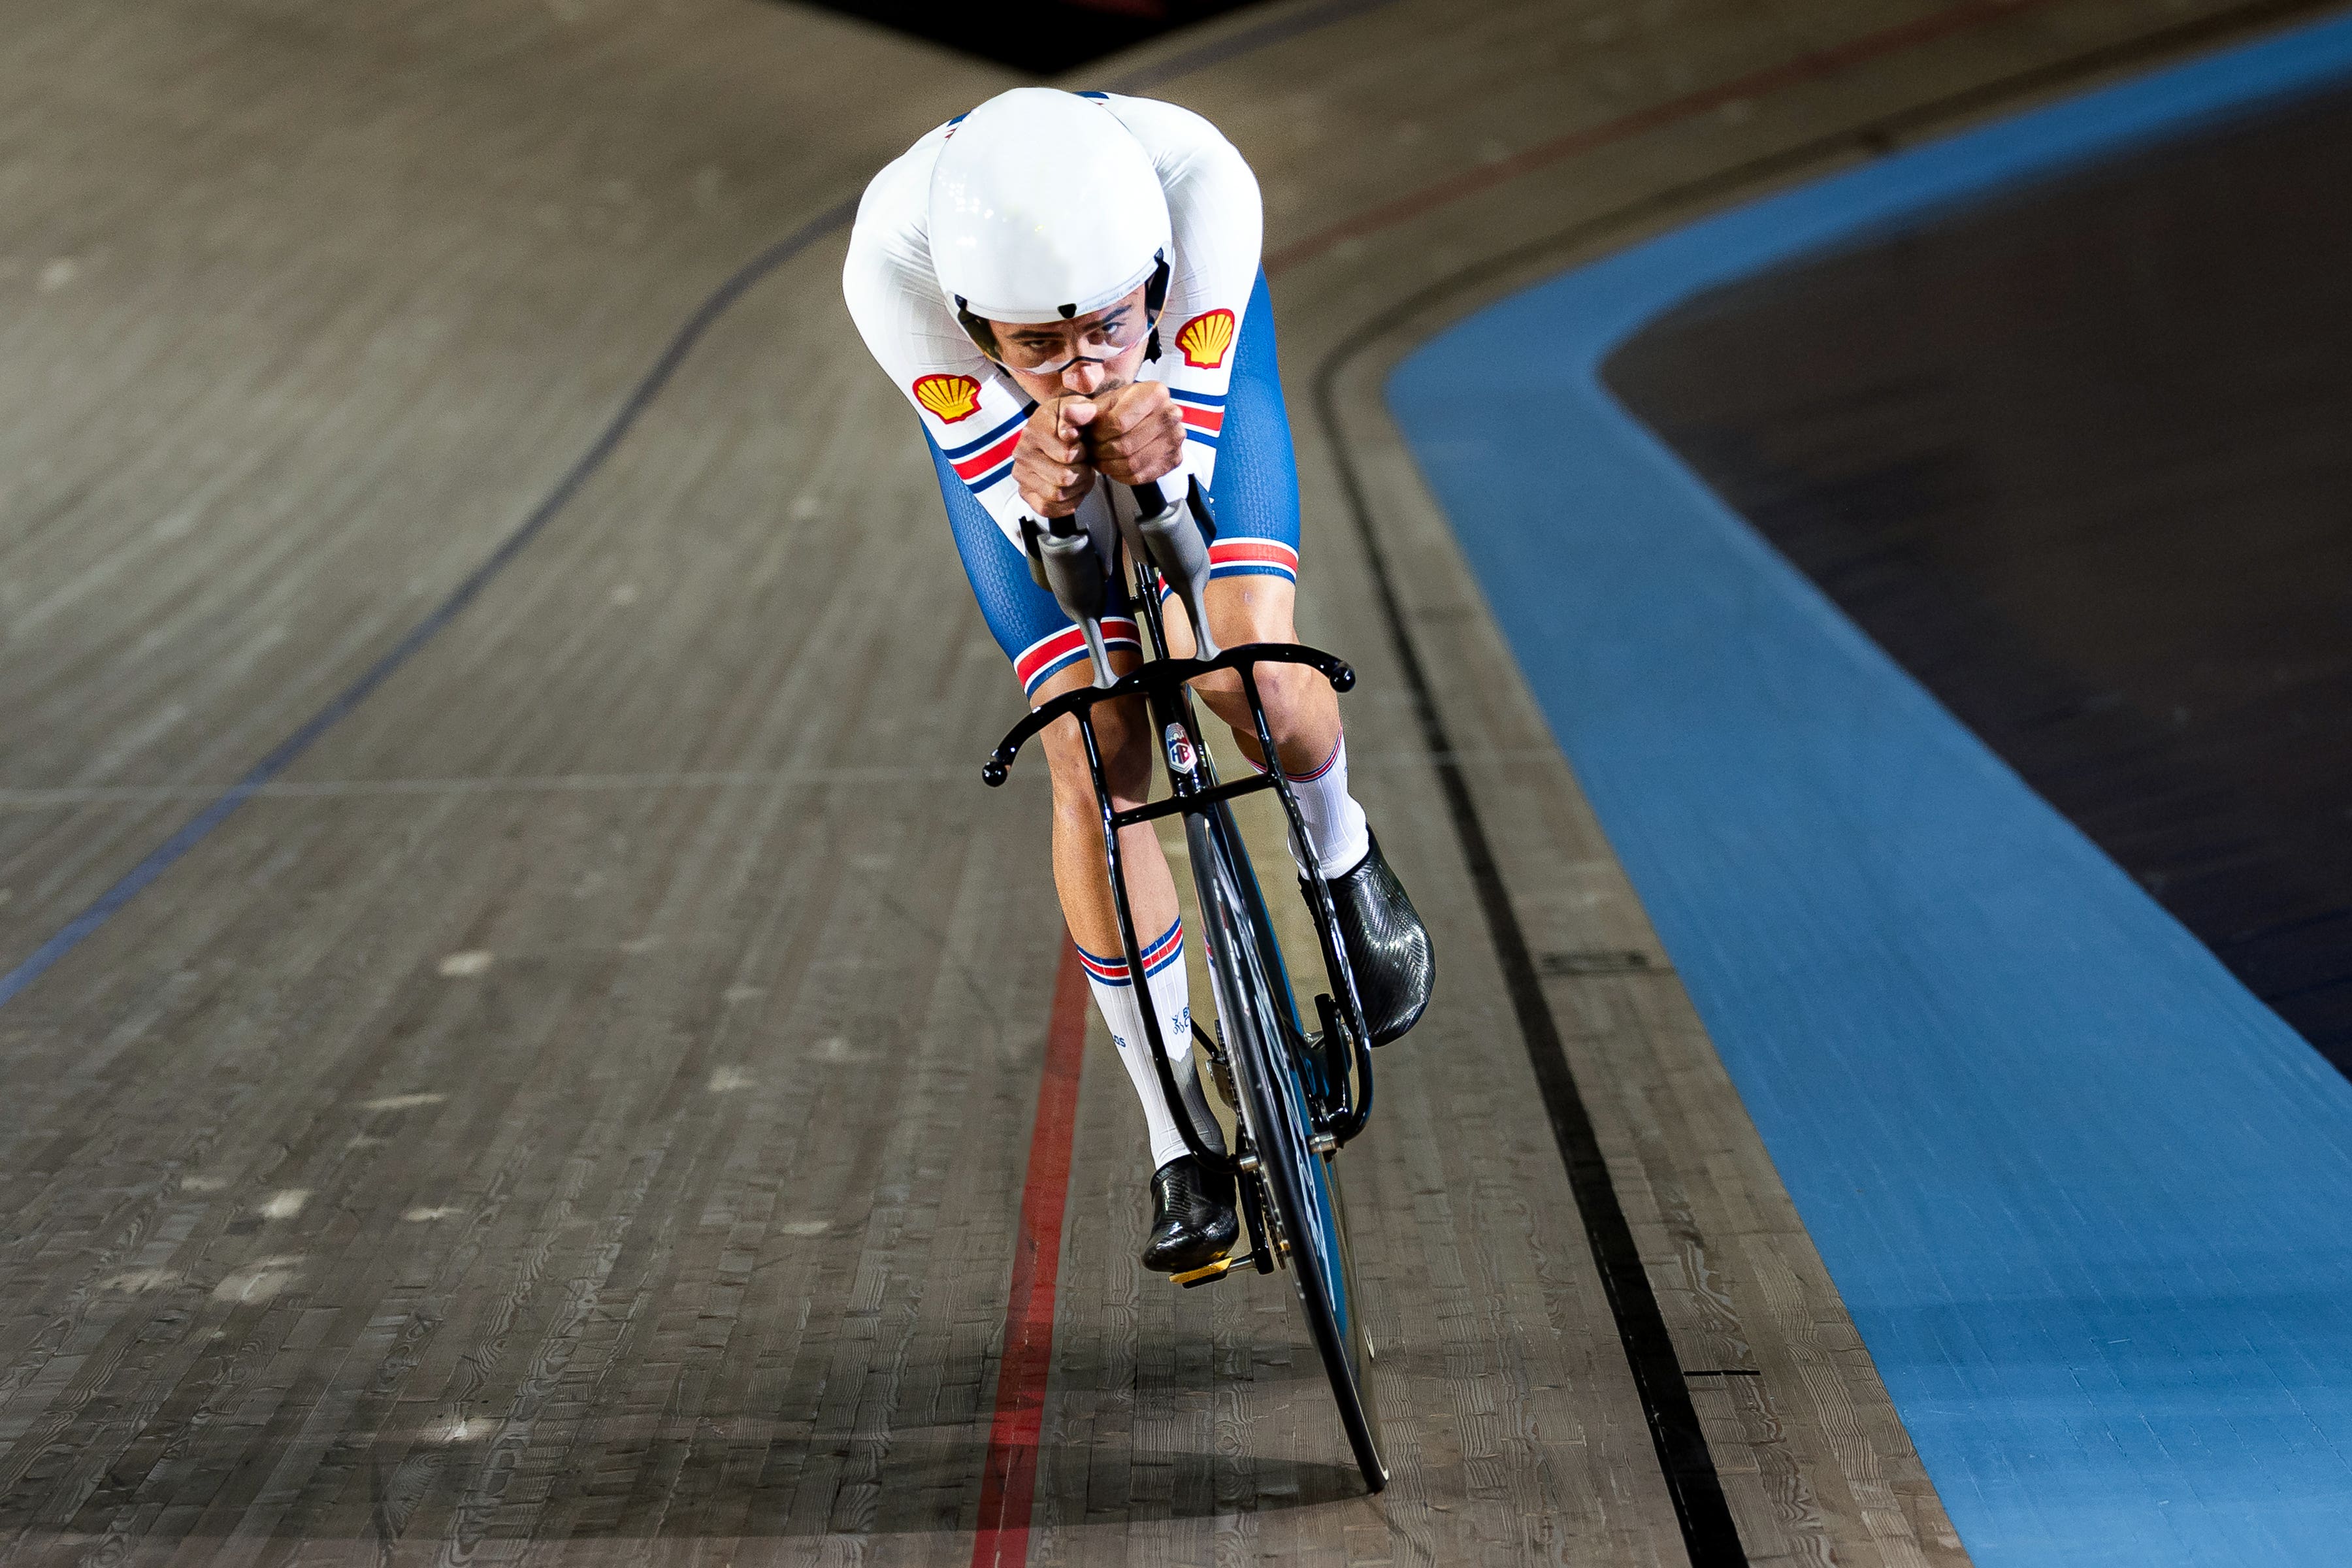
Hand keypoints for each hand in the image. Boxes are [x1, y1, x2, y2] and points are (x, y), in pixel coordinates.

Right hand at [1012, 397, 1097, 517]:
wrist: (1061, 428)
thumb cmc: (1072, 420)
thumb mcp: (1081, 406)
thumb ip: (1082, 411)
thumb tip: (1070, 429)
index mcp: (1034, 429)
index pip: (1068, 455)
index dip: (1084, 453)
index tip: (1082, 445)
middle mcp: (1022, 452)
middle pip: (1063, 478)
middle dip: (1082, 472)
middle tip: (1083, 463)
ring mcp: (1021, 474)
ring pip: (1057, 495)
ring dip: (1076, 488)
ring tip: (1079, 474)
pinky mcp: (1024, 492)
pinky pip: (1047, 509)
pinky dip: (1066, 503)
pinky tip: (1072, 489)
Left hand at [1082, 381, 1183, 487]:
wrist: (1143, 417)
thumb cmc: (1122, 409)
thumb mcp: (1101, 403)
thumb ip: (1081, 410)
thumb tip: (1069, 414)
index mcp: (1154, 393)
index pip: (1118, 423)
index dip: (1097, 434)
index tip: (1090, 435)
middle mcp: (1170, 414)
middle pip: (1125, 445)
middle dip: (1101, 452)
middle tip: (1093, 450)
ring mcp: (1175, 438)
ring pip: (1132, 463)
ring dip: (1109, 465)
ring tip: (1101, 457)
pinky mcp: (1174, 459)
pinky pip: (1141, 476)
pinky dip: (1122, 475)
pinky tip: (1114, 465)